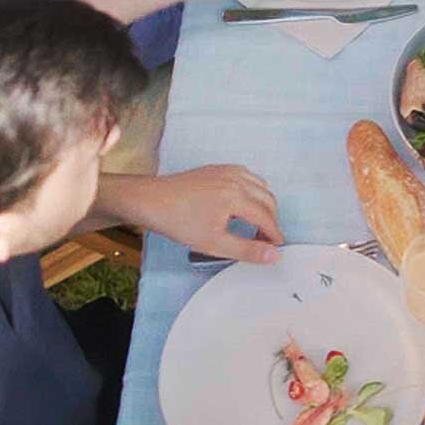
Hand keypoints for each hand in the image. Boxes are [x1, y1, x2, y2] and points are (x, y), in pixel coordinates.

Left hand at [114, 164, 283, 263]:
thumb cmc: (177, 221)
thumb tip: (273, 255)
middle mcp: (235, 179)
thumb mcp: (214, 243)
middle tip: (265, 239)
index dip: (274, 234)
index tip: (275, 246)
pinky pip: (246, 176)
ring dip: (264, 203)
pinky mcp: (216, 169)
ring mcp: (226, 171)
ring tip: (255, 223)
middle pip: (268, 199)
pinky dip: (253, 190)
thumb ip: (247, 250)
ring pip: (260, 185)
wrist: (150, 201)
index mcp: (236, 196)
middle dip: (271, 219)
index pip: (266, 217)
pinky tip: (242, 203)